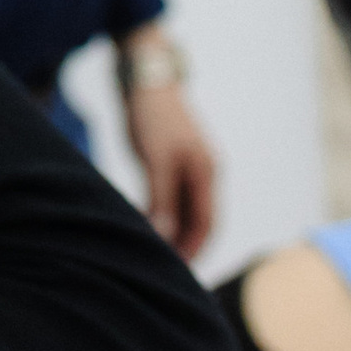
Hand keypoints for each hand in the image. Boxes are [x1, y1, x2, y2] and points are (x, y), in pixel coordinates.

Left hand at [118, 52, 217, 260]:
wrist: (144, 77)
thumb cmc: (151, 115)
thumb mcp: (156, 159)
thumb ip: (163, 198)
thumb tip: (165, 236)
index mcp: (206, 171)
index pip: (206, 224)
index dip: (194, 250)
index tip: (176, 273)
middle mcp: (204, 169)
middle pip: (200, 219)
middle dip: (186, 246)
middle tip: (164, 271)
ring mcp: (190, 163)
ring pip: (186, 208)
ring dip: (174, 231)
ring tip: (155, 253)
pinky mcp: (173, 157)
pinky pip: (174, 195)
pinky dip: (164, 213)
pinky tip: (148, 223)